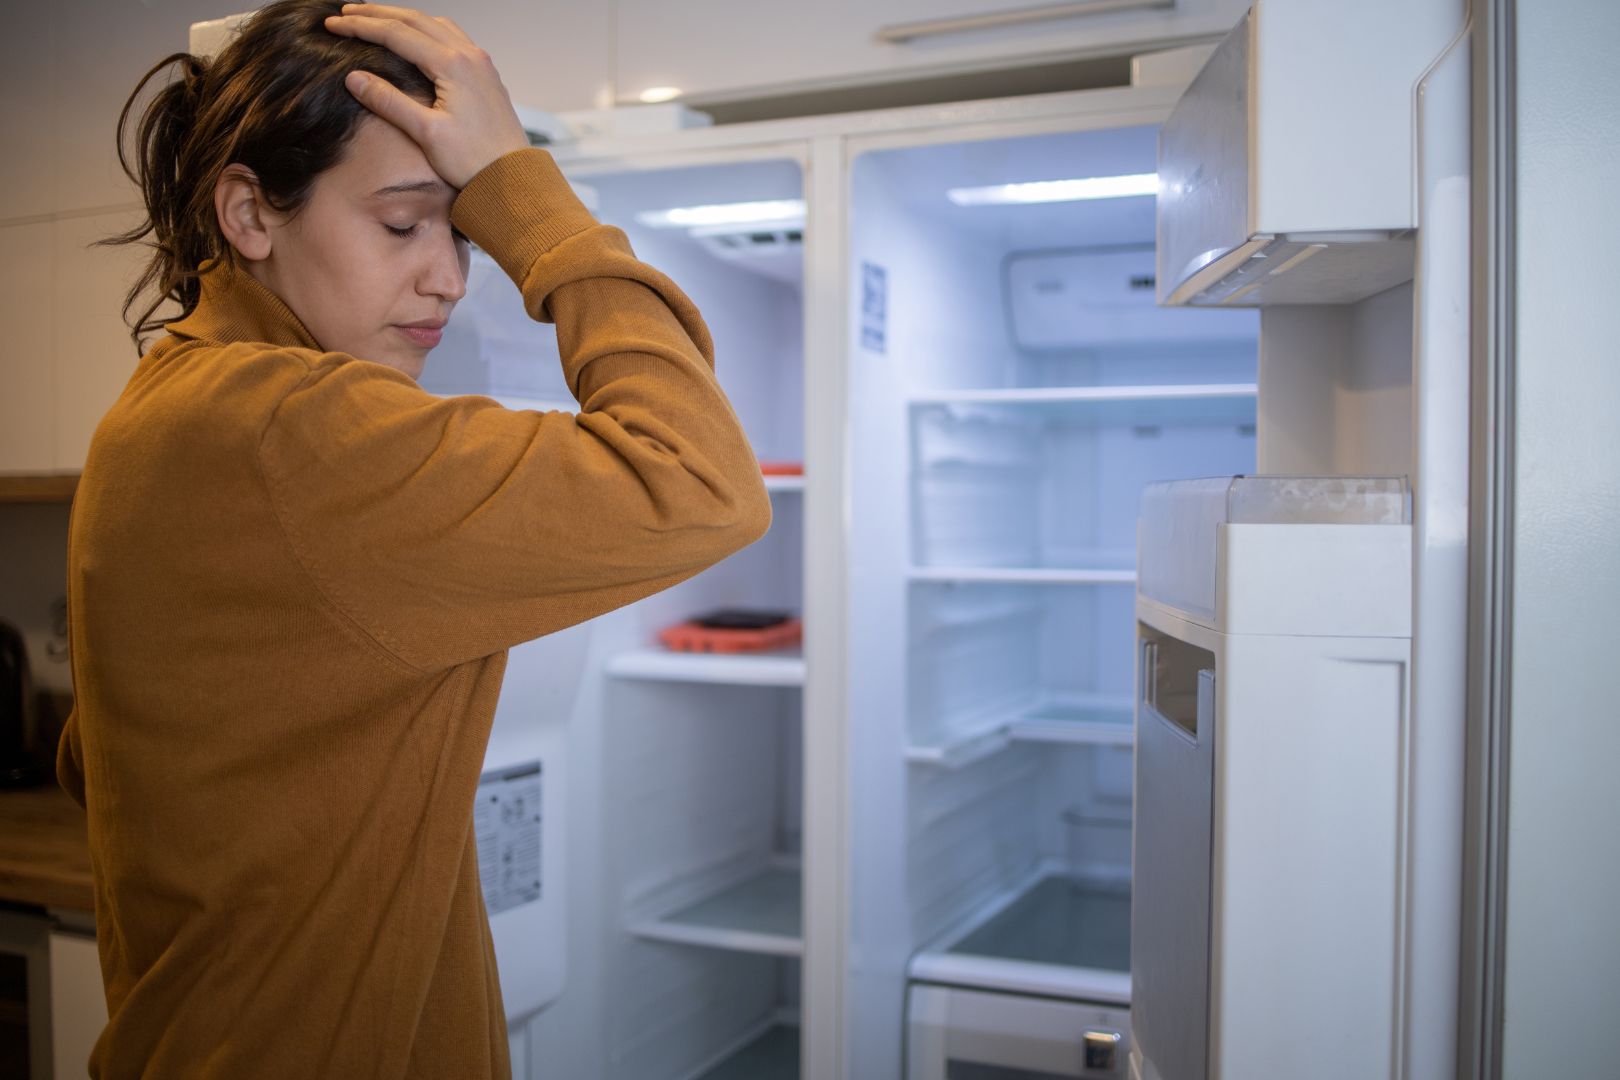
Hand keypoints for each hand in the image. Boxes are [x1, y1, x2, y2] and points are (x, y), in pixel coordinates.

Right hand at [324, 3, 529, 188]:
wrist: (513, 178)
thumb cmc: (474, 161)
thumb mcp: (426, 133)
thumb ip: (389, 102)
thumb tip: (354, 79)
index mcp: (453, 65)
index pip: (396, 34)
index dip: (361, 27)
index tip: (333, 25)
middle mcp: (470, 56)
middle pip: (415, 20)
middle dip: (377, 14)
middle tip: (346, 13)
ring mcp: (480, 63)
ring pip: (435, 25)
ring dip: (403, 18)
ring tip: (376, 18)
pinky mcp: (485, 75)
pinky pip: (452, 38)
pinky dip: (427, 30)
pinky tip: (417, 37)